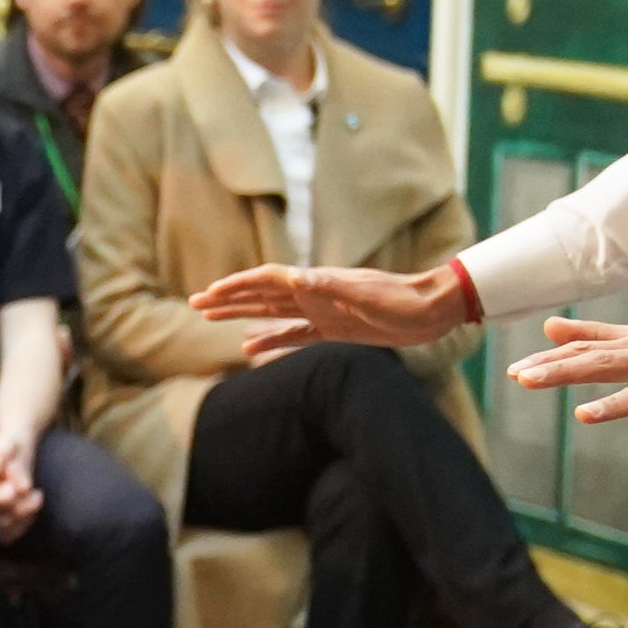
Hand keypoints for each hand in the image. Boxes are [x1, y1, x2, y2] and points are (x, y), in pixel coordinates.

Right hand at [193, 260, 469, 365]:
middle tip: (195, 304)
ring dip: (241, 315)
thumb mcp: (368, 293)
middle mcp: (314, 294)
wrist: (432, 309)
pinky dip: (269, 340)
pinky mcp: (334, 330)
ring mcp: (322, 312)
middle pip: (261, 295)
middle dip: (228, 299)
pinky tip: (249, 348)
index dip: (237, 286)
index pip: (267, 281)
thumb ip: (331, 287)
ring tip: (211, 319)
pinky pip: (292, 336)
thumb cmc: (404, 299)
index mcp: (318, 283)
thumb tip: (294, 279)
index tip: (209, 294)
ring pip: (270, 313)